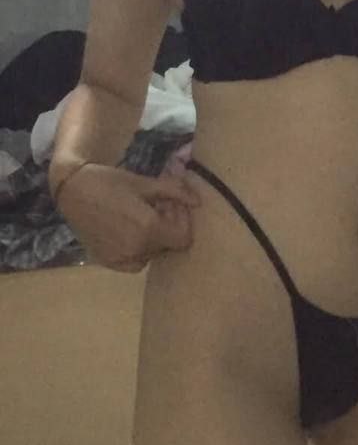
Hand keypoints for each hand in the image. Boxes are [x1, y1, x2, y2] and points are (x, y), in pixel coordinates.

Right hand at [57, 163, 200, 272]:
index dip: (183, 222)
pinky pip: (133, 261)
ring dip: (153, 237)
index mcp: (149, 229)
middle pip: (168, 246)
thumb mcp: (145, 183)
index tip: (172, 205)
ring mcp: (120, 259)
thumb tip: (198, 201)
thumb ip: (175, 192)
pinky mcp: (107, 262)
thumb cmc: (110, 182)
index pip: (184, 238)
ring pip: (151, 254)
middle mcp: (137, 249)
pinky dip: (137, 248)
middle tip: (156, 206)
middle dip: (168, 226)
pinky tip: (126, 229)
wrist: (72, 190)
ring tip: (139, 216)